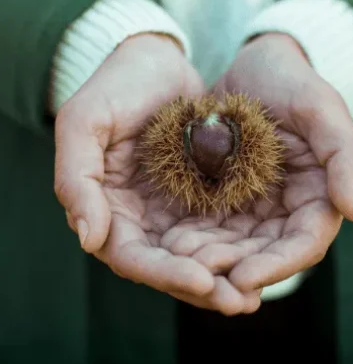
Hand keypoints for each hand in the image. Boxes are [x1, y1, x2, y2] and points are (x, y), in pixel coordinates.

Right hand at [54, 34, 260, 314]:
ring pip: (196, 255)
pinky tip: (263, 258)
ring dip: (224, 277)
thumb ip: (76, 178)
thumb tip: (89, 239)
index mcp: (108, 206)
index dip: (162, 272)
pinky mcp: (200, 196)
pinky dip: (237, 247)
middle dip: (202, 286)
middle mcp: (140, 216)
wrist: (156, 61)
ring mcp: (172, 208)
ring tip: (256, 294)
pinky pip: (219, 229)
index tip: (201, 280)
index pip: (131, 255)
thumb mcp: (84, 121)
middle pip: (168, 265)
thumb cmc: (116, 86)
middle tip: (239, 302)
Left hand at [189, 32, 352, 292]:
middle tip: (198, 278)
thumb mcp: (322, 108)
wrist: (254, 66)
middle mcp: (284, 208)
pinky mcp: (223, 194)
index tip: (242, 277)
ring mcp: (252, 203)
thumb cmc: (293, 82)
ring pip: (232, 245)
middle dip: (233, 269)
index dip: (277, 266)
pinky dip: (193, 236)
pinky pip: (208, 224)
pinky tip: (169, 242)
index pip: (303, 244)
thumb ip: (345, 155)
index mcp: (317, 195)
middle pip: (263, 253)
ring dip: (207, 259)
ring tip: (177, 263)